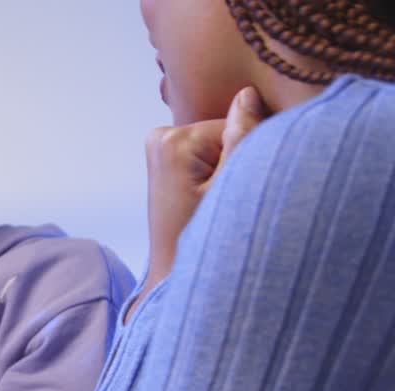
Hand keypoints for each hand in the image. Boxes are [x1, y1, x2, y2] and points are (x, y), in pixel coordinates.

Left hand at [140, 86, 268, 300]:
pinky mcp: (164, 160)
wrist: (174, 275)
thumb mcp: (232, 188)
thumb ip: (244, 138)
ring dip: (227, 169)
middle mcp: (160, 137)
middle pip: (224, 133)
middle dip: (236, 161)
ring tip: (215, 203)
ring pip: (218, 145)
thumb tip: (247, 94)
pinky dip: (215, 173)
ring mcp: (159, 148)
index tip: (239, 187)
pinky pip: (206, 155)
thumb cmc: (203, 239)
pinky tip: (208, 199)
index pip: (237, 126)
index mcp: (173, 140)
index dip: (251, 154)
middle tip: (226, 200)